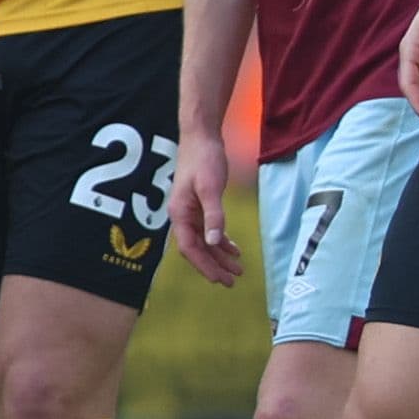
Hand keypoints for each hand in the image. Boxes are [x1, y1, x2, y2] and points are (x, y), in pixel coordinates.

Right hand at [168, 134, 239, 287]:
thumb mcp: (211, 188)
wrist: (201, 137)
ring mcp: (191, 211)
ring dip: (219, 256)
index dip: (205, 266)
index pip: (190, 248)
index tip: (220, 279)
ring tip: (238, 269)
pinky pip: (209, 230)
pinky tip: (234, 249)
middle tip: (232, 281)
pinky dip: (221, 242)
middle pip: (197, 249)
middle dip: (214, 266)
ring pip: (204, 241)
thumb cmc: (203, 159)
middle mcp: (183, 216)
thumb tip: (215, 242)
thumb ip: (213, 215)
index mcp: (180, 214)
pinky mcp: (200, 205)